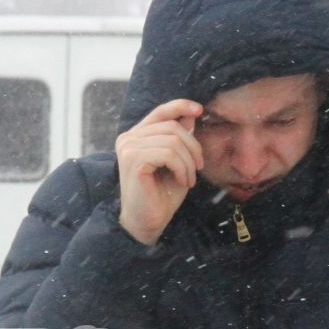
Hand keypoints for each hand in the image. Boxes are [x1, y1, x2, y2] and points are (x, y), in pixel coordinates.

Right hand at [115, 99, 205, 245]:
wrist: (148, 222)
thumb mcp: (178, 163)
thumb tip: (191, 116)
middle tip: (198, 169)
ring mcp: (128, 147)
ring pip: (172, 140)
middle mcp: (128, 138)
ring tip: (189, 179)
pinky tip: (182, 181)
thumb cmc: (162, 195)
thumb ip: (181, 139)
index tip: (200, 110)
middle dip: (193, 147)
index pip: (160, 111)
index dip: (181, 106)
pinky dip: (182, 168)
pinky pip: (168, 153)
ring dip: (188, 162)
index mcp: (137, 136)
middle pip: (172, 126)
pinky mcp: (133, 159)